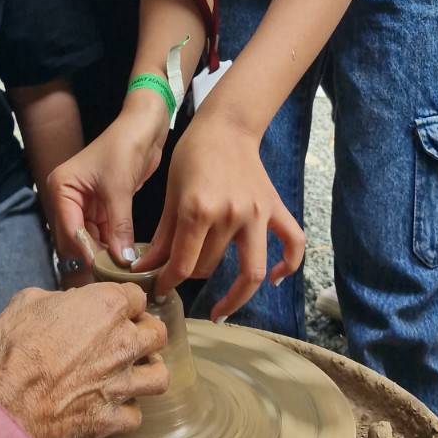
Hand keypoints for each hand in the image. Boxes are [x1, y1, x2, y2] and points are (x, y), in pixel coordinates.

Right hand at [0, 284, 168, 437]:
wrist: (2, 407)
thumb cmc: (11, 351)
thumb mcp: (25, 303)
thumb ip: (56, 299)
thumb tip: (66, 305)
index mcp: (105, 307)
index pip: (136, 296)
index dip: (124, 302)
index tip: (112, 309)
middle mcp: (122, 344)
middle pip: (157, 333)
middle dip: (145, 333)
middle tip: (126, 338)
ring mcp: (121, 384)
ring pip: (159, 376)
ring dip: (147, 372)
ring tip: (131, 372)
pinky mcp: (111, 419)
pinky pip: (136, 415)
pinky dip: (125, 412)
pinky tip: (111, 407)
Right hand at [46, 95, 165, 272]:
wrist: (144, 128)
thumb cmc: (125, 147)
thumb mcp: (119, 189)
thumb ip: (119, 226)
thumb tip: (123, 261)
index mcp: (61, 188)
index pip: (69, 229)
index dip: (86, 250)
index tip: (105, 269)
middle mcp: (67, 197)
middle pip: (74, 238)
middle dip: (93, 253)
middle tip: (115, 273)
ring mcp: (83, 203)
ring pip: (89, 238)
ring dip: (104, 251)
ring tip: (123, 268)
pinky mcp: (100, 206)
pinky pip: (102, 232)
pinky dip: (113, 243)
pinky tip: (126, 256)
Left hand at [136, 116, 304, 320]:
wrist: (226, 126)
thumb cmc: (192, 154)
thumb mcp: (170, 193)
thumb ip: (162, 235)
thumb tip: (145, 268)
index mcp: (199, 209)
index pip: (182, 263)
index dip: (167, 282)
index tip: (159, 288)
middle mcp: (231, 215)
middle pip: (210, 267)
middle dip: (190, 278)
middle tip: (180, 279)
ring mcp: (257, 214)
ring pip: (251, 271)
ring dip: (235, 296)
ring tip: (222, 311)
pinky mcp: (275, 209)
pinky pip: (292, 244)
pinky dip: (288, 266)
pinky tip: (275, 280)